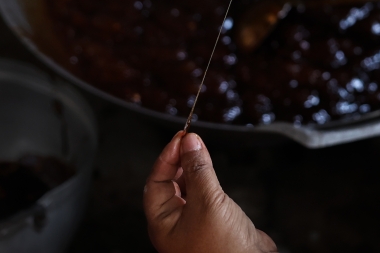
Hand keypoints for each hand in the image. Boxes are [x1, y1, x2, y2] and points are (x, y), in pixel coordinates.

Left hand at [144, 132, 276, 252]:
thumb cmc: (223, 248)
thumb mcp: (208, 201)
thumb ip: (198, 169)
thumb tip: (190, 142)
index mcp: (162, 223)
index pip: (155, 182)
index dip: (167, 157)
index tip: (182, 137)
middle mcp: (174, 224)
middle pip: (168, 184)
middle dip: (178, 160)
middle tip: (191, 140)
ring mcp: (193, 224)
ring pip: (186, 189)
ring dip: (192, 169)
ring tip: (201, 151)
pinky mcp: (211, 224)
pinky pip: (203, 197)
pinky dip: (206, 181)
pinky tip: (212, 173)